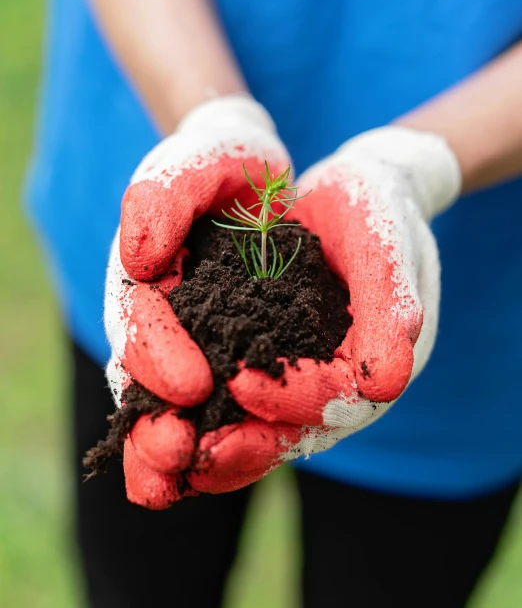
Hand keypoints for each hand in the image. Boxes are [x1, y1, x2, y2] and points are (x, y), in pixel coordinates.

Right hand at [104, 95, 289, 507]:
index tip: (190, 384)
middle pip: (149, 388)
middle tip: (177, 455)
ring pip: (188, 413)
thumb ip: (161, 199)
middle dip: (159, 427)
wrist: (256, 175)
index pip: (138, 326)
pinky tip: (255, 459)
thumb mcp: (192, 164)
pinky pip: (236, 408)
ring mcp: (200, 347)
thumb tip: (140, 259)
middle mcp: (164, 325)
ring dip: (196, 451)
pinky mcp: (241, 360)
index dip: (156, 357)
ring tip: (207, 477)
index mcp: (143, 282)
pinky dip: (240, 439)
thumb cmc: (219, 163)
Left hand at [185, 127, 460, 490]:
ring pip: (264, 424)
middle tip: (190, 452)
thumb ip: (388, 308)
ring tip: (163, 452)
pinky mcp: (274, 358)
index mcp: (378, 361)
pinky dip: (209, 412)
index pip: (337, 398)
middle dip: (243, 447)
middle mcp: (341, 381)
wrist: (358, 192)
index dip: (291, 397)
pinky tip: (165, 418)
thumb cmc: (376, 209)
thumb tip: (386, 384)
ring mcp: (306, 374)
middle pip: (294, 429)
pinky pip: (243, 396)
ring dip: (217, 443)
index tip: (238, 384)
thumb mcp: (387, 244)